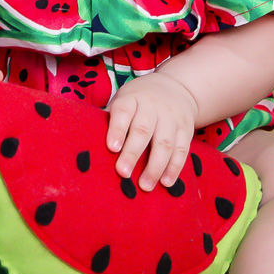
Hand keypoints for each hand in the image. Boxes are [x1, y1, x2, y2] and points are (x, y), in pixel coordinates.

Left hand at [105, 72, 198, 190]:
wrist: (175, 88)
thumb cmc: (138, 102)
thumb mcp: (124, 100)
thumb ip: (110, 120)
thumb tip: (88, 145)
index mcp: (131, 99)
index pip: (122, 112)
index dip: (117, 129)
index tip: (111, 148)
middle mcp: (152, 106)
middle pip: (143, 130)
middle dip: (132, 153)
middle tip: (123, 173)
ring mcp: (171, 117)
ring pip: (164, 142)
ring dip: (155, 166)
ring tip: (145, 185)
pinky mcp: (186, 129)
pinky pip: (181, 149)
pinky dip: (174, 167)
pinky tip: (166, 182)